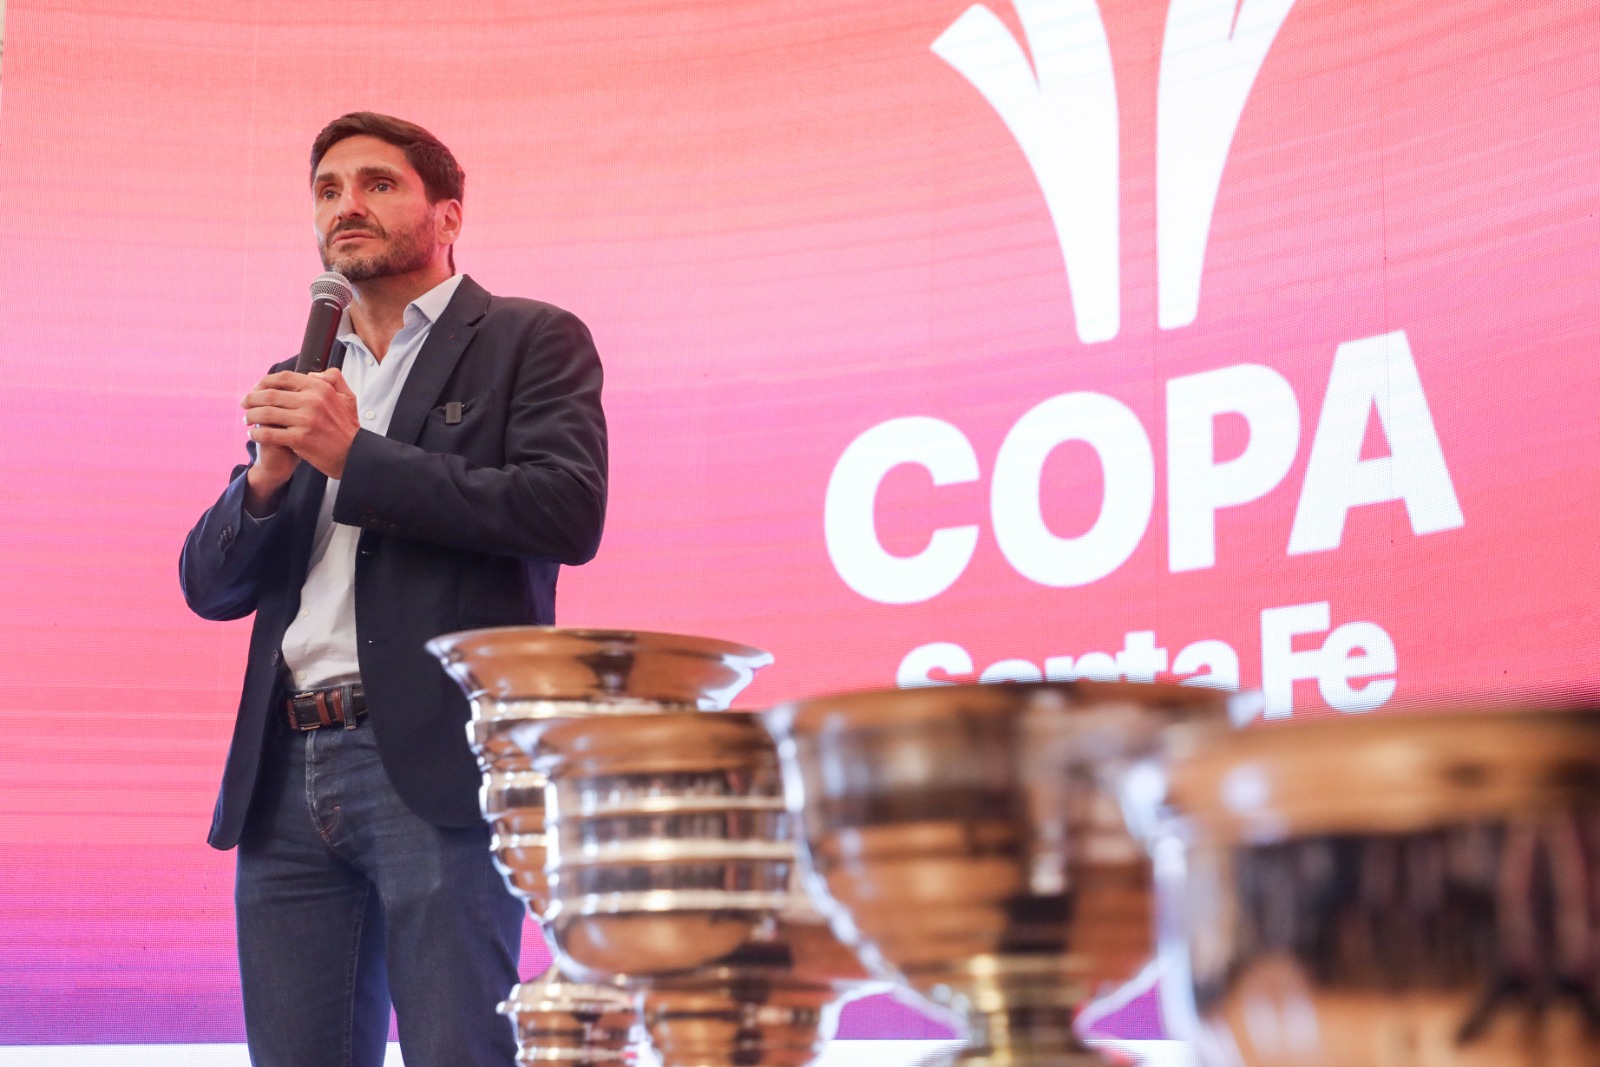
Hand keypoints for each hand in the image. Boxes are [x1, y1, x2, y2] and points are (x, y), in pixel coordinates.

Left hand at [242, 368, 360, 480]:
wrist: (355, 456)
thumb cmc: (348, 428)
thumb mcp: (348, 397)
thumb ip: (333, 379)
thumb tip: (311, 373)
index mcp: (320, 389)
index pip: (284, 378)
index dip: (265, 381)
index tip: (257, 388)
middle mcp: (312, 401)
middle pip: (270, 395)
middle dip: (251, 398)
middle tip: (245, 404)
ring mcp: (305, 421)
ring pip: (265, 413)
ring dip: (251, 416)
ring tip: (247, 419)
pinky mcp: (299, 439)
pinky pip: (269, 434)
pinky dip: (257, 434)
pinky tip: (254, 435)